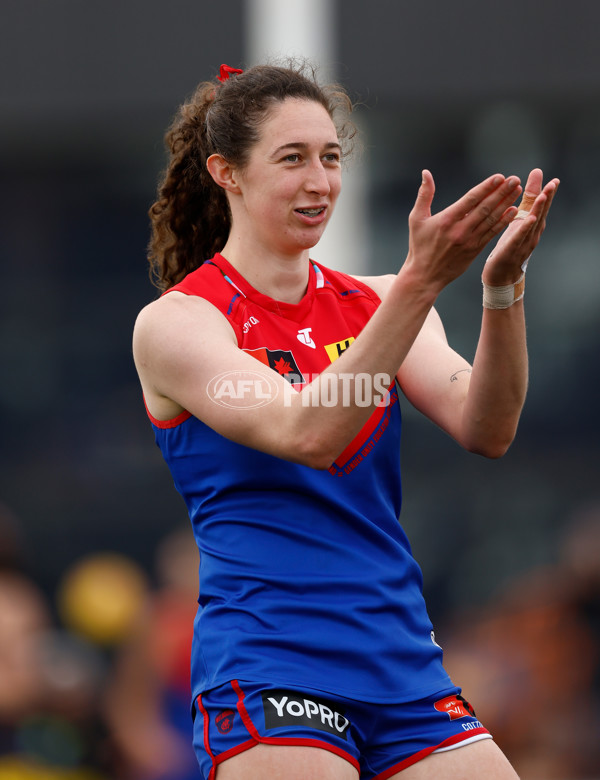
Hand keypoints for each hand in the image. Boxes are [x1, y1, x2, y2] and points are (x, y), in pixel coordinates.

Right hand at [405, 170, 522, 292]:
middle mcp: (460, 230)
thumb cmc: (419, 246)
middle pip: (485, 207)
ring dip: (506, 203)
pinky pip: (492, 233)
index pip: (471, 199)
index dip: (486, 187)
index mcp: (446, 220)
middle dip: (502, 192)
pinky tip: (513, 211)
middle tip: (515, 179)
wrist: (425, 276)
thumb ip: (424, 195)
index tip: (500, 177)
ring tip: (518, 191)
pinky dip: (503, 222)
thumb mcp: (416, 219)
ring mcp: (470, 241)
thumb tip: (426, 173)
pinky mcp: (475, 250)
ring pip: (491, 219)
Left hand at [482, 169, 558, 285]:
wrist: (501, 275)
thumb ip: (526, 203)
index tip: (554, 180)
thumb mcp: (518, 222)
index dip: (548, 194)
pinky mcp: (512, 250)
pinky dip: (525, 228)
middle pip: (541, 214)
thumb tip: (532, 185)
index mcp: (532, 226)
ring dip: (538, 210)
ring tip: (544, 196)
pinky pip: (519, 237)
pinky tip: (529, 219)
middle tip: (552, 184)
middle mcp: (531, 234)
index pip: (541, 208)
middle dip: (547, 199)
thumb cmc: (510, 246)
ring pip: (532, 224)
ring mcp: (524, 243)